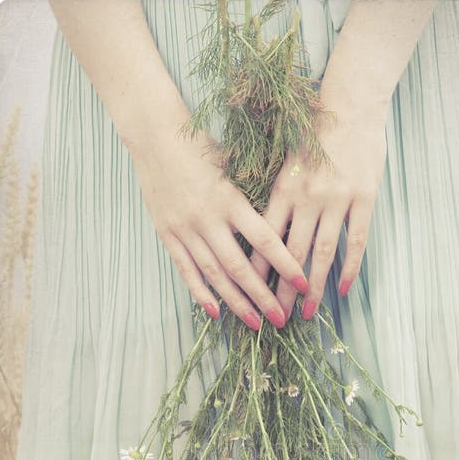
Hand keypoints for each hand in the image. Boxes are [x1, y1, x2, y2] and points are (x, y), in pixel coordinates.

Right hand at [130, 120, 309, 329]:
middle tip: (281, 319)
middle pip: (241, 267)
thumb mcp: (234, 166)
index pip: (266, 240)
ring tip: (255, 323)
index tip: (304, 284)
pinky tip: (216, 312)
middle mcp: (208, 218)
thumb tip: (287, 223)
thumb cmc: (202, 147)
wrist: (154, 135)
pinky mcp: (167, 234)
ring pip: (215, 275)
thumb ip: (255, 196)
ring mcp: (185, 229)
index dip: (286, 265)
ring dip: (237, 303)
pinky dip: (201, 293)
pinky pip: (187, 270)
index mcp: (231, 199)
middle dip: (263, 297)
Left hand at [252, 104, 387, 319]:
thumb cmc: (314, 127)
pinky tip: (343, 289)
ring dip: (314, 287)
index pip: (265, 237)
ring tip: (308, 313)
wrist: (351, 100)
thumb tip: (257, 225)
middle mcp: (308, 197)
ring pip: (323, 253)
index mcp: (284, 187)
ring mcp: (338, 199)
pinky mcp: (364, 198)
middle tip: (276, 317)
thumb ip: (276, 192)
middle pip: (291, 253)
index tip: (249, 293)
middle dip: (282, 289)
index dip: (257, 269)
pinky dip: (350, 268)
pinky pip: (357, 241)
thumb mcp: (285, 157)